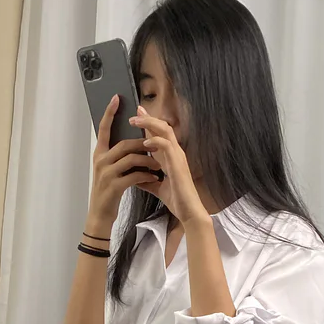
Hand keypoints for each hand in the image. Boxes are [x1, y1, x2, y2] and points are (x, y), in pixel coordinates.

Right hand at [87, 94, 165, 228]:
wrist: (100, 216)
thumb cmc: (108, 193)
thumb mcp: (109, 171)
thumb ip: (117, 156)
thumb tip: (132, 143)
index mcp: (99, 154)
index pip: (104, 128)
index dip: (110, 113)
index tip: (117, 98)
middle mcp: (101, 160)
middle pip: (124, 143)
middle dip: (142, 143)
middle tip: (157, 146)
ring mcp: (106, 173)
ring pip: (131, 158)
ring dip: (148, 160)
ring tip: (159, 164)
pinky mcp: (114, 186)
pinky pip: (134, 175)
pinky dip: (146, 175)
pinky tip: (154, 178)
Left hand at [128, 106, 208, 225]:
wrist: (188, 212)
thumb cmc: (177, 200)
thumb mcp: (157, 188)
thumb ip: (147, 180)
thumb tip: (135, 177)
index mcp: (171, 157)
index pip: (160, 135)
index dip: (149, 124)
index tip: (137, 117)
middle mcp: (176, 153)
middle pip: (163, 127)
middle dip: (149, 118)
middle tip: (135, 112)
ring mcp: (178, 157)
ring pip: (165, 131)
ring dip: (150, 124)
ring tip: (136, 121)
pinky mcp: (178, 164)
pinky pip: (167, 146)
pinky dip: (156, 141)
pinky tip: (145, 142)